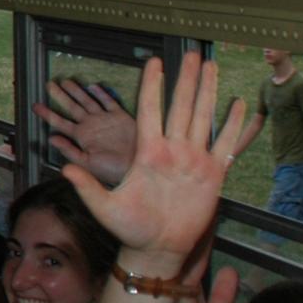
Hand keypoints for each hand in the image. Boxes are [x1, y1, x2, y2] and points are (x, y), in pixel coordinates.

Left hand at [32, 79, 136, 187]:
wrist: (138, 169)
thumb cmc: (114, 171)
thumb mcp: (87, 164)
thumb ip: (69, 150)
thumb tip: (51, 139)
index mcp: (81, 137)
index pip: (60, 122)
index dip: (47, 114)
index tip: (35, 106)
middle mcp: (91, 126)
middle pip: (71, 107)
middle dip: (60, 95)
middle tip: (48, 84)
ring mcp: (105, 120)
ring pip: (87, 101)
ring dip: (76, 91)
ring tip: (65, 81)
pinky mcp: (120, 116)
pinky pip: (109, 102)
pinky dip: (101, 93)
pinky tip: (92, 85)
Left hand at [64, 54, 242, 272]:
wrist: (157, 248)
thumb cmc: (130, 228)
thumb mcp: (104, 207)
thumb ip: (87, 186)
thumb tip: (65, 167)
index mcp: (147, 152)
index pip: (149, 110)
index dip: (152, 86)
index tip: (153, 62)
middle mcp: (171, 150)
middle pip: (181, 106)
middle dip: (187, 79)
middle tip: (193, 54)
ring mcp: (193, 160)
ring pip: (203, 117)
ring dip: (208, 92)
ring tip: (212, 67)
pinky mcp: (212, 174)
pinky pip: (224, 144)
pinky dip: (233, 124)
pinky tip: (237, 104)